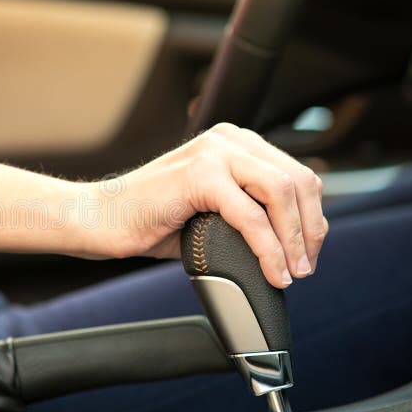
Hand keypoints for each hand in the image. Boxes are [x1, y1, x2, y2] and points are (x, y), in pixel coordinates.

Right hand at [87, 123, 327, 287]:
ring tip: (292, 272)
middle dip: (310, 230)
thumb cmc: (148, 220)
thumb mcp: (210, 212)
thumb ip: (246, 213)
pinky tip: (272, 271)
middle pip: (298, 181)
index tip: (306, 254)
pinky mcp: (199, 174)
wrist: (100, 220)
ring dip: (294, 240)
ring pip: (283, 193)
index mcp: (233, 143)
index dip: (311, 218)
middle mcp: (227, 139)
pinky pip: (252, 215)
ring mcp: (213, 152)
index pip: (296, 174)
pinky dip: (269, 249)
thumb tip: (288, 246)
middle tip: (304, 267)